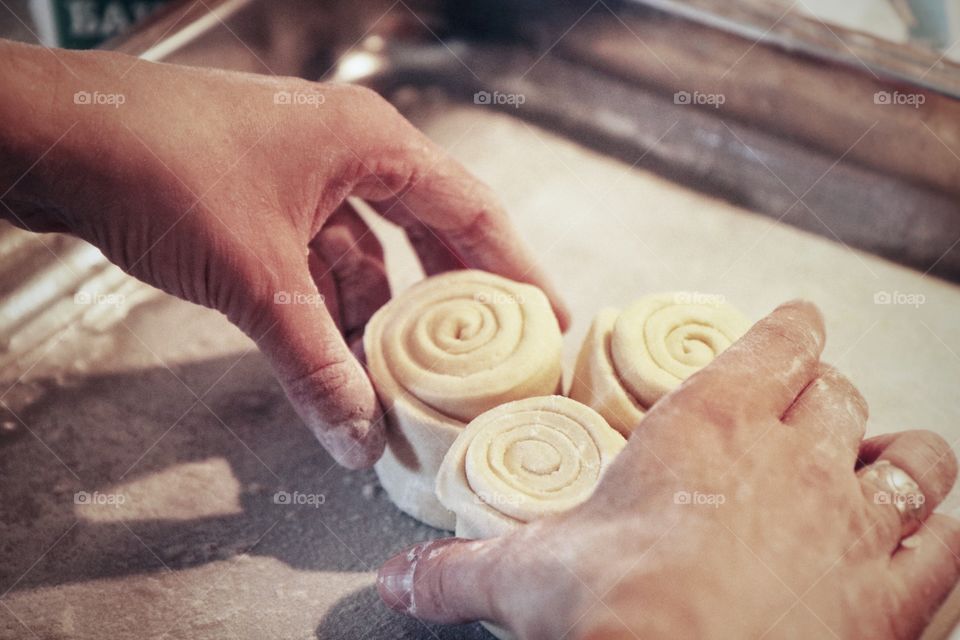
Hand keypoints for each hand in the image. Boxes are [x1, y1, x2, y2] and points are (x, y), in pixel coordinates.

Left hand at [0, 42, 568, 468]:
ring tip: (413, 370)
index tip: (548, 319)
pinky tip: (342, 352)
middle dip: (457, 295)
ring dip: (387, 310)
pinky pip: (322, 260)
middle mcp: (348, 153)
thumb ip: (315, 362)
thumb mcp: (257, 277)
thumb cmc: (159, 167)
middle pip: (429, 229)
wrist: (55, 141)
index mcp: (371, 143)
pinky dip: (335, 306)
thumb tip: (358, 437)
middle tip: (494, 351)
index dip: (517, 269)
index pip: (471, 210)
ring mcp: (304, 176)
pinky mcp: (263, 202)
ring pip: (371, 250)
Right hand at [378, 301, 958, 638]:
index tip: (792, 327)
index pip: (776, 342)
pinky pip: (943, 541)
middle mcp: (794, 459)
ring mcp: (854, 525)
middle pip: (838, 394)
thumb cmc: (618, 612)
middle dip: (827, 396)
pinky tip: (919, 542)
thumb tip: (395, 579)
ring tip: (881, 461)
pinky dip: (936, 533)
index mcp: (711, 426)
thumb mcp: (528, 578)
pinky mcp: (893, 596)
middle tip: (810, 411)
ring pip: (911, 456)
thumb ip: (460, 568)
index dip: (789, 329)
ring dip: (898, 454)